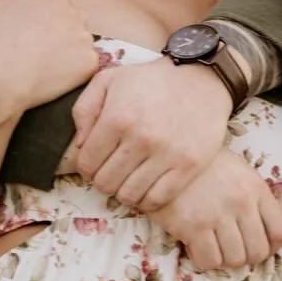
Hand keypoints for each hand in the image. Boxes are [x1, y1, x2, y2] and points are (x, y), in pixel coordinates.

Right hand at [0, 0, 99, 112]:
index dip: (48, 20)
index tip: (37, 34)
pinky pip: (85, 67)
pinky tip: (55, 78)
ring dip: (70, 53)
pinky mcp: (90, 62)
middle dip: (63, 34)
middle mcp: (74, 13)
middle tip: (44, 51)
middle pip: (75, 22)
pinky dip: (74, 73)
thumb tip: (19, 2)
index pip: (59, 4)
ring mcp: (85, 38)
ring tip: (48, 67)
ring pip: (81, 45)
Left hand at [72, 59, 229, 210]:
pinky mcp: (188, 166)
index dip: (86, 167)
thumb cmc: (151, 80)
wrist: (201, 80)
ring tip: (129, 180)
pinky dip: (147, 200)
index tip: (95, 163)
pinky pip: (157, 200)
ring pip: (129, 196)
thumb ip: (84, 109)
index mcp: (117, 118)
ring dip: (124, 192)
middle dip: (103, 180)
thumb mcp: (109, 80)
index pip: (86, 164)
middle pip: (105, 183)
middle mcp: (141, 138)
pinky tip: (147, 187)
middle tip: (112, 172)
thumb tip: (80, 145)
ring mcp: (167, 154)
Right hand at [150, 149, 281, 270]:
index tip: (261, 246)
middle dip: (247, 256)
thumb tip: (264, 233)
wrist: (167, 156)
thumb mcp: (239, 172)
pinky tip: (197, 246)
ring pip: (235, 260)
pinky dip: (205, 260)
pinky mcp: (192, 226)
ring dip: (225, 259)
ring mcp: (217, 215)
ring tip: (214, 247)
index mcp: (256, 189)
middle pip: (258, 251)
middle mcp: (241, 203)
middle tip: (233, 249)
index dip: (272, 246)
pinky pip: (209, 261)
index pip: (280, 231)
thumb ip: (255, 199)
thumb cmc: (205, 166)